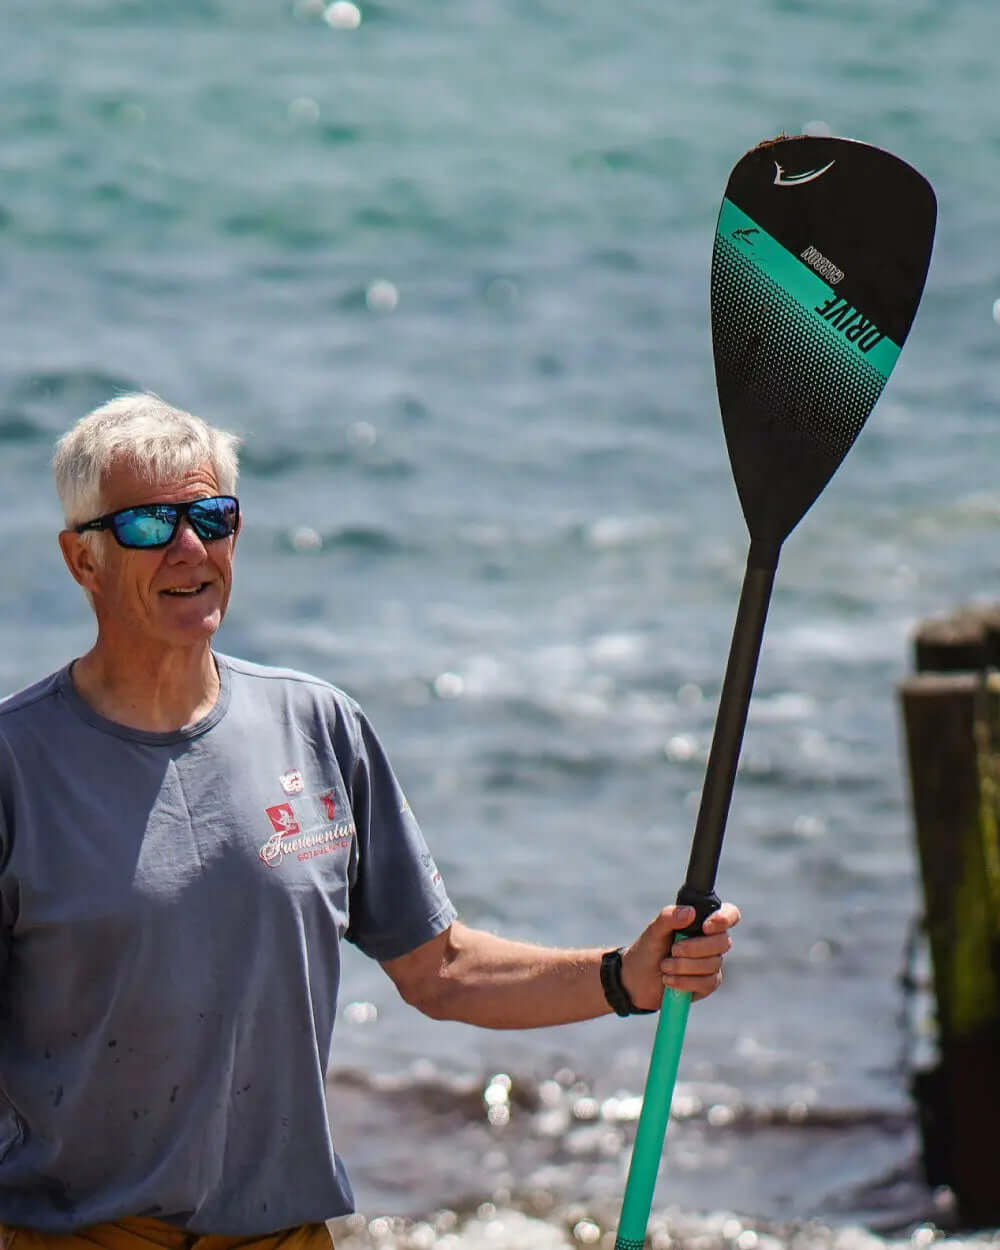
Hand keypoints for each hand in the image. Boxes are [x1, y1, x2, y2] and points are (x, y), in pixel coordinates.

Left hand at [621, 901, 739, 1007]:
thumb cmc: (647, 950)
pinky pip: (707, 983)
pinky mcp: (708, 984)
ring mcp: (712, 964)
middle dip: (696, 948)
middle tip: (673, 950)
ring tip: (664, 966)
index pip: (729, 914)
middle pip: (723, 942)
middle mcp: (711, 942)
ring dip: (685, 966)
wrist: (636, 980)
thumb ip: (669, 917)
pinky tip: (669, 980)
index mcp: (701, 922)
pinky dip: (685, 982)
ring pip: (713, 964)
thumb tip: (690, 913)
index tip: (706, 926)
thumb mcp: (653, 931)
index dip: (725, 918)